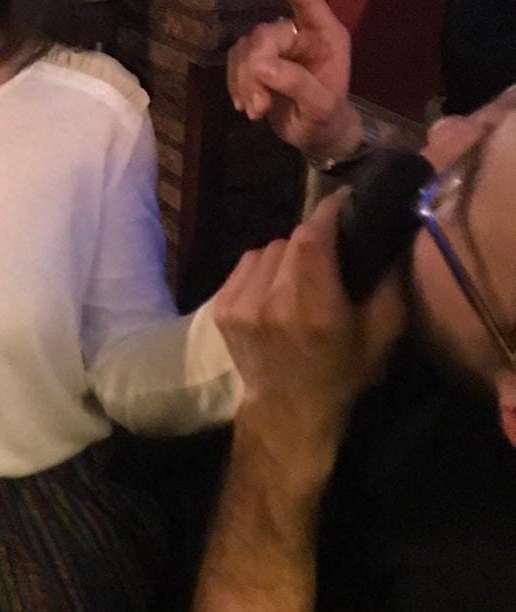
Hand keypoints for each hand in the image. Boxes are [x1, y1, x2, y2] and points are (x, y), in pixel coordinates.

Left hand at [213, 196, 404, 464]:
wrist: (288, 410)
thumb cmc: (342, 372)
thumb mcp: (382, 334)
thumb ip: (390, 282)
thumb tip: (392, 234)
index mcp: (314, 307)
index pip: (313, 236)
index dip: (328, 211)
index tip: (345, 200)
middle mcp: (272, 302)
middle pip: (291, 240)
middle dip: (312, 240)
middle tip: (327, 255)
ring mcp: (240, 305)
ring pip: (266, 250)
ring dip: (285, 256)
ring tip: (298, 278)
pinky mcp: (220, 308)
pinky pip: (246, 264)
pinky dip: (262, 270)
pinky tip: (274, 291)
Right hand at [227, 0, 359, 161]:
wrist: (317, 137)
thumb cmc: (327, 119)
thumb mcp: (320, 106)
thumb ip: (298, 84)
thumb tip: (263, 66)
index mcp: (325, 36)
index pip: (307, 1)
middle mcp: (300, 35)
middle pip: (266, 33)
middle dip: (255, 67)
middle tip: (257, 103)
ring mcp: (278, 48)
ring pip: (246, 48)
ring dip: (244, 81)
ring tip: (256, 110)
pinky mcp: (258, 63)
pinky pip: (235, 61)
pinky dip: (235, 84)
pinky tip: (247, 107)